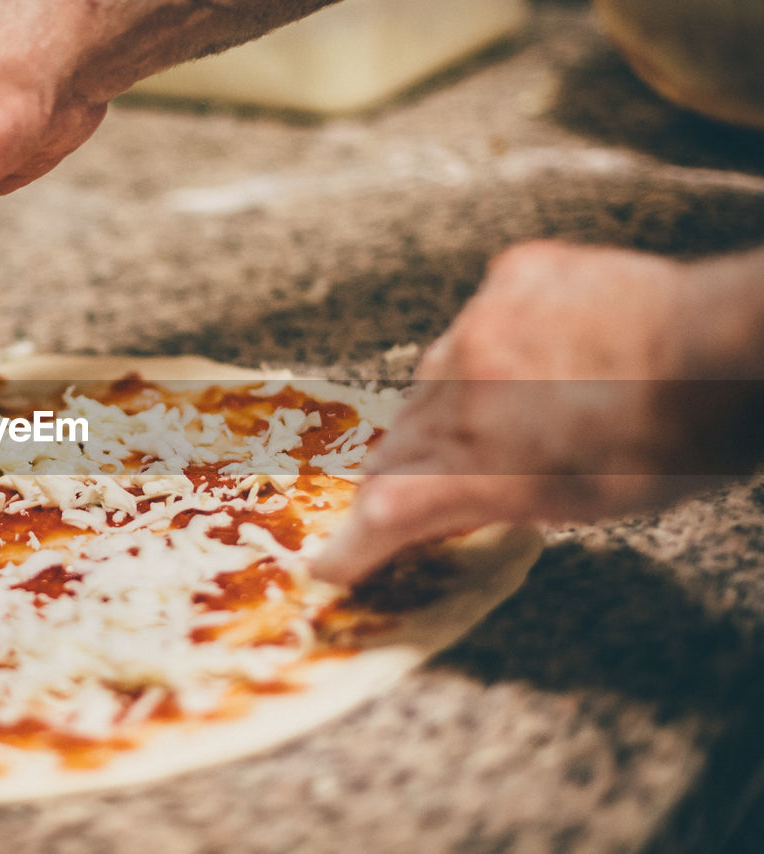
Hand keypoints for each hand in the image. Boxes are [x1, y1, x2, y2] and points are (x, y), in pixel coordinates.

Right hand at [312, 240, 740, 585]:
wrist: (734, 349)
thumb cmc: (675, 445)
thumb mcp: (579, 505)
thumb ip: (490, 502)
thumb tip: (435, 505)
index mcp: (483, 462)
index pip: (388, 509)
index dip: (355, 543)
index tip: (333, 564)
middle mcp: (465, 388)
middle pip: (401, 440)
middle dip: (408, 469)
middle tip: (432, 483)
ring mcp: (484, 322)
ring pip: (432, 377)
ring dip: (452, 405)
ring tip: (508, 412)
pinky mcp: (512, 276)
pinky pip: (476, 318)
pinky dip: (495, 345)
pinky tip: (542, 355)